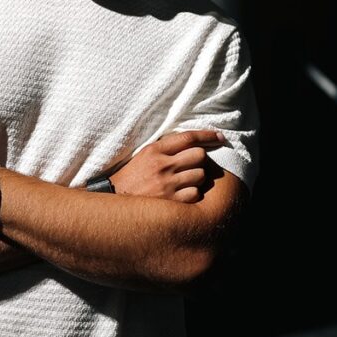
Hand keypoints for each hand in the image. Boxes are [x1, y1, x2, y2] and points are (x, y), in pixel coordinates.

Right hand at [109, 130, 224, 202]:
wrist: (115, 200)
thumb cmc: (133, 176)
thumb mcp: (144, 155)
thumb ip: (166, 147)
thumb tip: (194, 142)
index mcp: (155, 150)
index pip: (188, 137)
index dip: (207, 135)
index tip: (220, 137)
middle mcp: (162, 165)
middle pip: (199, 156)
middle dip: (199, 160)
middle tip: (190, 166)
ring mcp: (167, 184)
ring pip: (200, 175)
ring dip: (196, 178)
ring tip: (183, 182)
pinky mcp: (171, 202)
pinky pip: (196, 194)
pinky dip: (192, 194)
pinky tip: (180, 194)